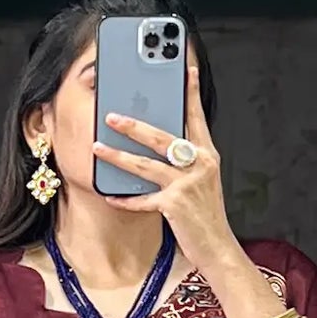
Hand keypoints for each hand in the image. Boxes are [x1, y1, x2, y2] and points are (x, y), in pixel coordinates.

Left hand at [93, 59, 237, 282]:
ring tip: (98, 148)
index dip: (191, 93)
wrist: (218, 248)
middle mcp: (199, 164)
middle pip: (161, 137)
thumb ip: (186, 161)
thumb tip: (161, 144)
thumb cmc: (206, 215)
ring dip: (118, 156)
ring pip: (146, 164)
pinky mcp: (174, 205)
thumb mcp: (203, 181)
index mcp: (206, 155)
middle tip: (111, 115)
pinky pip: (143, 199)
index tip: (186, 69)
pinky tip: (110, 195)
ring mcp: (187, 184)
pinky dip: (126, 199)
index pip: (196, 117)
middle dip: (133, 125)